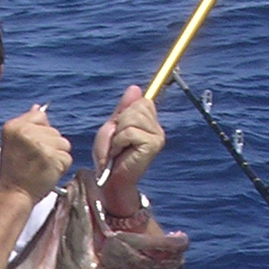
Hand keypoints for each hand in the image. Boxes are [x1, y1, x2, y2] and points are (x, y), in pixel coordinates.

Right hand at [0, 104, 72, 202]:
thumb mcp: (14, 142)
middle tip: (36, 161)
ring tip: (42, 167)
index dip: (42, 132)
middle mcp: (25, 132)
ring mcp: (39, 144)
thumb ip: (27, 124)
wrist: (13, 194)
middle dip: (51, 147)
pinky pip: (67, 158)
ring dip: (57, 157)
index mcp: (14, 126)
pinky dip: (61, 168)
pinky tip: (47, 173)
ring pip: (63, 144)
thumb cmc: (15, 171)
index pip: (40, 116)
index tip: (33, 148)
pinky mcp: (51, 157)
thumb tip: (39, 107)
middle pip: (55, 131)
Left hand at [93, 85, 164, 215]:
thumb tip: (135, 88)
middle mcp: (157, 128)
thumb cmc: (110, 157)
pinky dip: (118, 142)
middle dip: (118, 123)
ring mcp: (157, 136)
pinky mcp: (153, 144)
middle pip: (136, 107)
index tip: (119, 128)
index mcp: (150, 122)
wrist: (112, 181)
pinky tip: (120, 154)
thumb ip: (123, 109)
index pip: (142, 101)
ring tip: (117, 149)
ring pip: (132, 118)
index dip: (126, 112)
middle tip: (116, 142)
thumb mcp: (113, 128)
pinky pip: (129, 131)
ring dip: (117, 134)